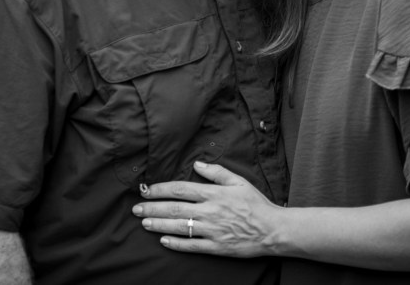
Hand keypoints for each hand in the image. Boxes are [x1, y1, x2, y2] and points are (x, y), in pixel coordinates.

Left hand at [132, 160, 280, 257]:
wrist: (273, 230)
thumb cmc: (256, 204)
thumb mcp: (239, 181)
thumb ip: (217, 172)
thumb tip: (197, 163)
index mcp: (213, 193)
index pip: (180, 189)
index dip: (161, 189)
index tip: (147, 190)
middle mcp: (209, 211)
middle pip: (174, 208)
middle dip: (152, 208)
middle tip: (136, 208)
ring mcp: (211, 230)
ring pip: (178, 227)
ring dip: (158, 224)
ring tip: (144, 222)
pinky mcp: (215, 246)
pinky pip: (191, 245)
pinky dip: (175, 243)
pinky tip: (163, 240)